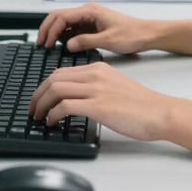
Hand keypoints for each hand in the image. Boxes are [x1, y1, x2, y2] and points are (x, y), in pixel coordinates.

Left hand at [29, 61, 171, 140]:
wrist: (159, 111)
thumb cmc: (141, 104)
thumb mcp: (115, 85)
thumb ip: (95, 86)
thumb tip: (75, 97)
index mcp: (98, 68)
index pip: (61, 72)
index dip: (44, 86)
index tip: (39, 98)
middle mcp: (95, 75)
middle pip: (54, 78)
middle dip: (37, 94)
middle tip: (32, 109)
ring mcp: (96, 89)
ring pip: (56, 89)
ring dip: (41, 104)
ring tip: (38, 117)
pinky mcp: (98, 106)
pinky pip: (65, 106)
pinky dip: (53, 114)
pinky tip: (52, 122)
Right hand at [36, 3, 154, 53]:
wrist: (146, 34)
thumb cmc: (131, 35)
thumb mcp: (108, 40)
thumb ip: (86, 41)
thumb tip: (68, 45)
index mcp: (90, 11)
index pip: (62, 17)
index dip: (50, 30)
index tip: (45, 44)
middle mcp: (87, 12)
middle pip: (59, 16)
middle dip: (47, 29)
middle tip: (40, 44)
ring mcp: (88, 19)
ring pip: (64, 22)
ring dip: (54, 32)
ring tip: (48, 47)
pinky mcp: (91, 26)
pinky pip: (72, 29)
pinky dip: (63, 36)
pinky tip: (61, 46)